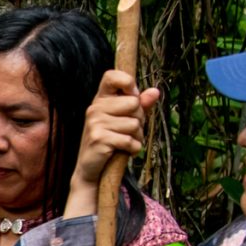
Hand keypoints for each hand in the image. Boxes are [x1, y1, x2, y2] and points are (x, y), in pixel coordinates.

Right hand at [75, 72, 157, 199]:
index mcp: (100, 99)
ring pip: (134, 124)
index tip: (132, 94)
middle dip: (139, 119)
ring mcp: (95, 123)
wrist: (90, 169)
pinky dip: (133, 149)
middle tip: (128, 130)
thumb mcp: (124, 120)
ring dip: (137, 137)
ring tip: (125, 142)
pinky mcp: (99, 139)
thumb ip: (140, 105)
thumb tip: (155, 91)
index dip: (127, 82)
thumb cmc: (110, 141)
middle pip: (134, 103)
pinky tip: (124, 151)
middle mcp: (95, 108)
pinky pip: (130, 140)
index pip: (112, 76)